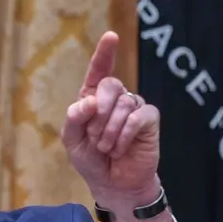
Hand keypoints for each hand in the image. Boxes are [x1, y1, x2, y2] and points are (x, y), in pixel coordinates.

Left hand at [61, 31, 161, 212]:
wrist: (113, 184)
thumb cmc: (92, 161)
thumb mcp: (73, 142)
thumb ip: (74, 119)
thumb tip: (89, 101)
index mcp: (93, 100)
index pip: (99, 71)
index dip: (105, 53)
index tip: (111, 37)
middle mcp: (115, 99)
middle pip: (109, 85)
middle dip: (97, 115)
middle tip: (94, 138)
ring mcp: (134, 107)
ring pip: (122, 104)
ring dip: (109, 131)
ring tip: (107, 148)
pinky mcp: (149, 120)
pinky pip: (137, 117)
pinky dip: (124, 135)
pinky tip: (120, 149)